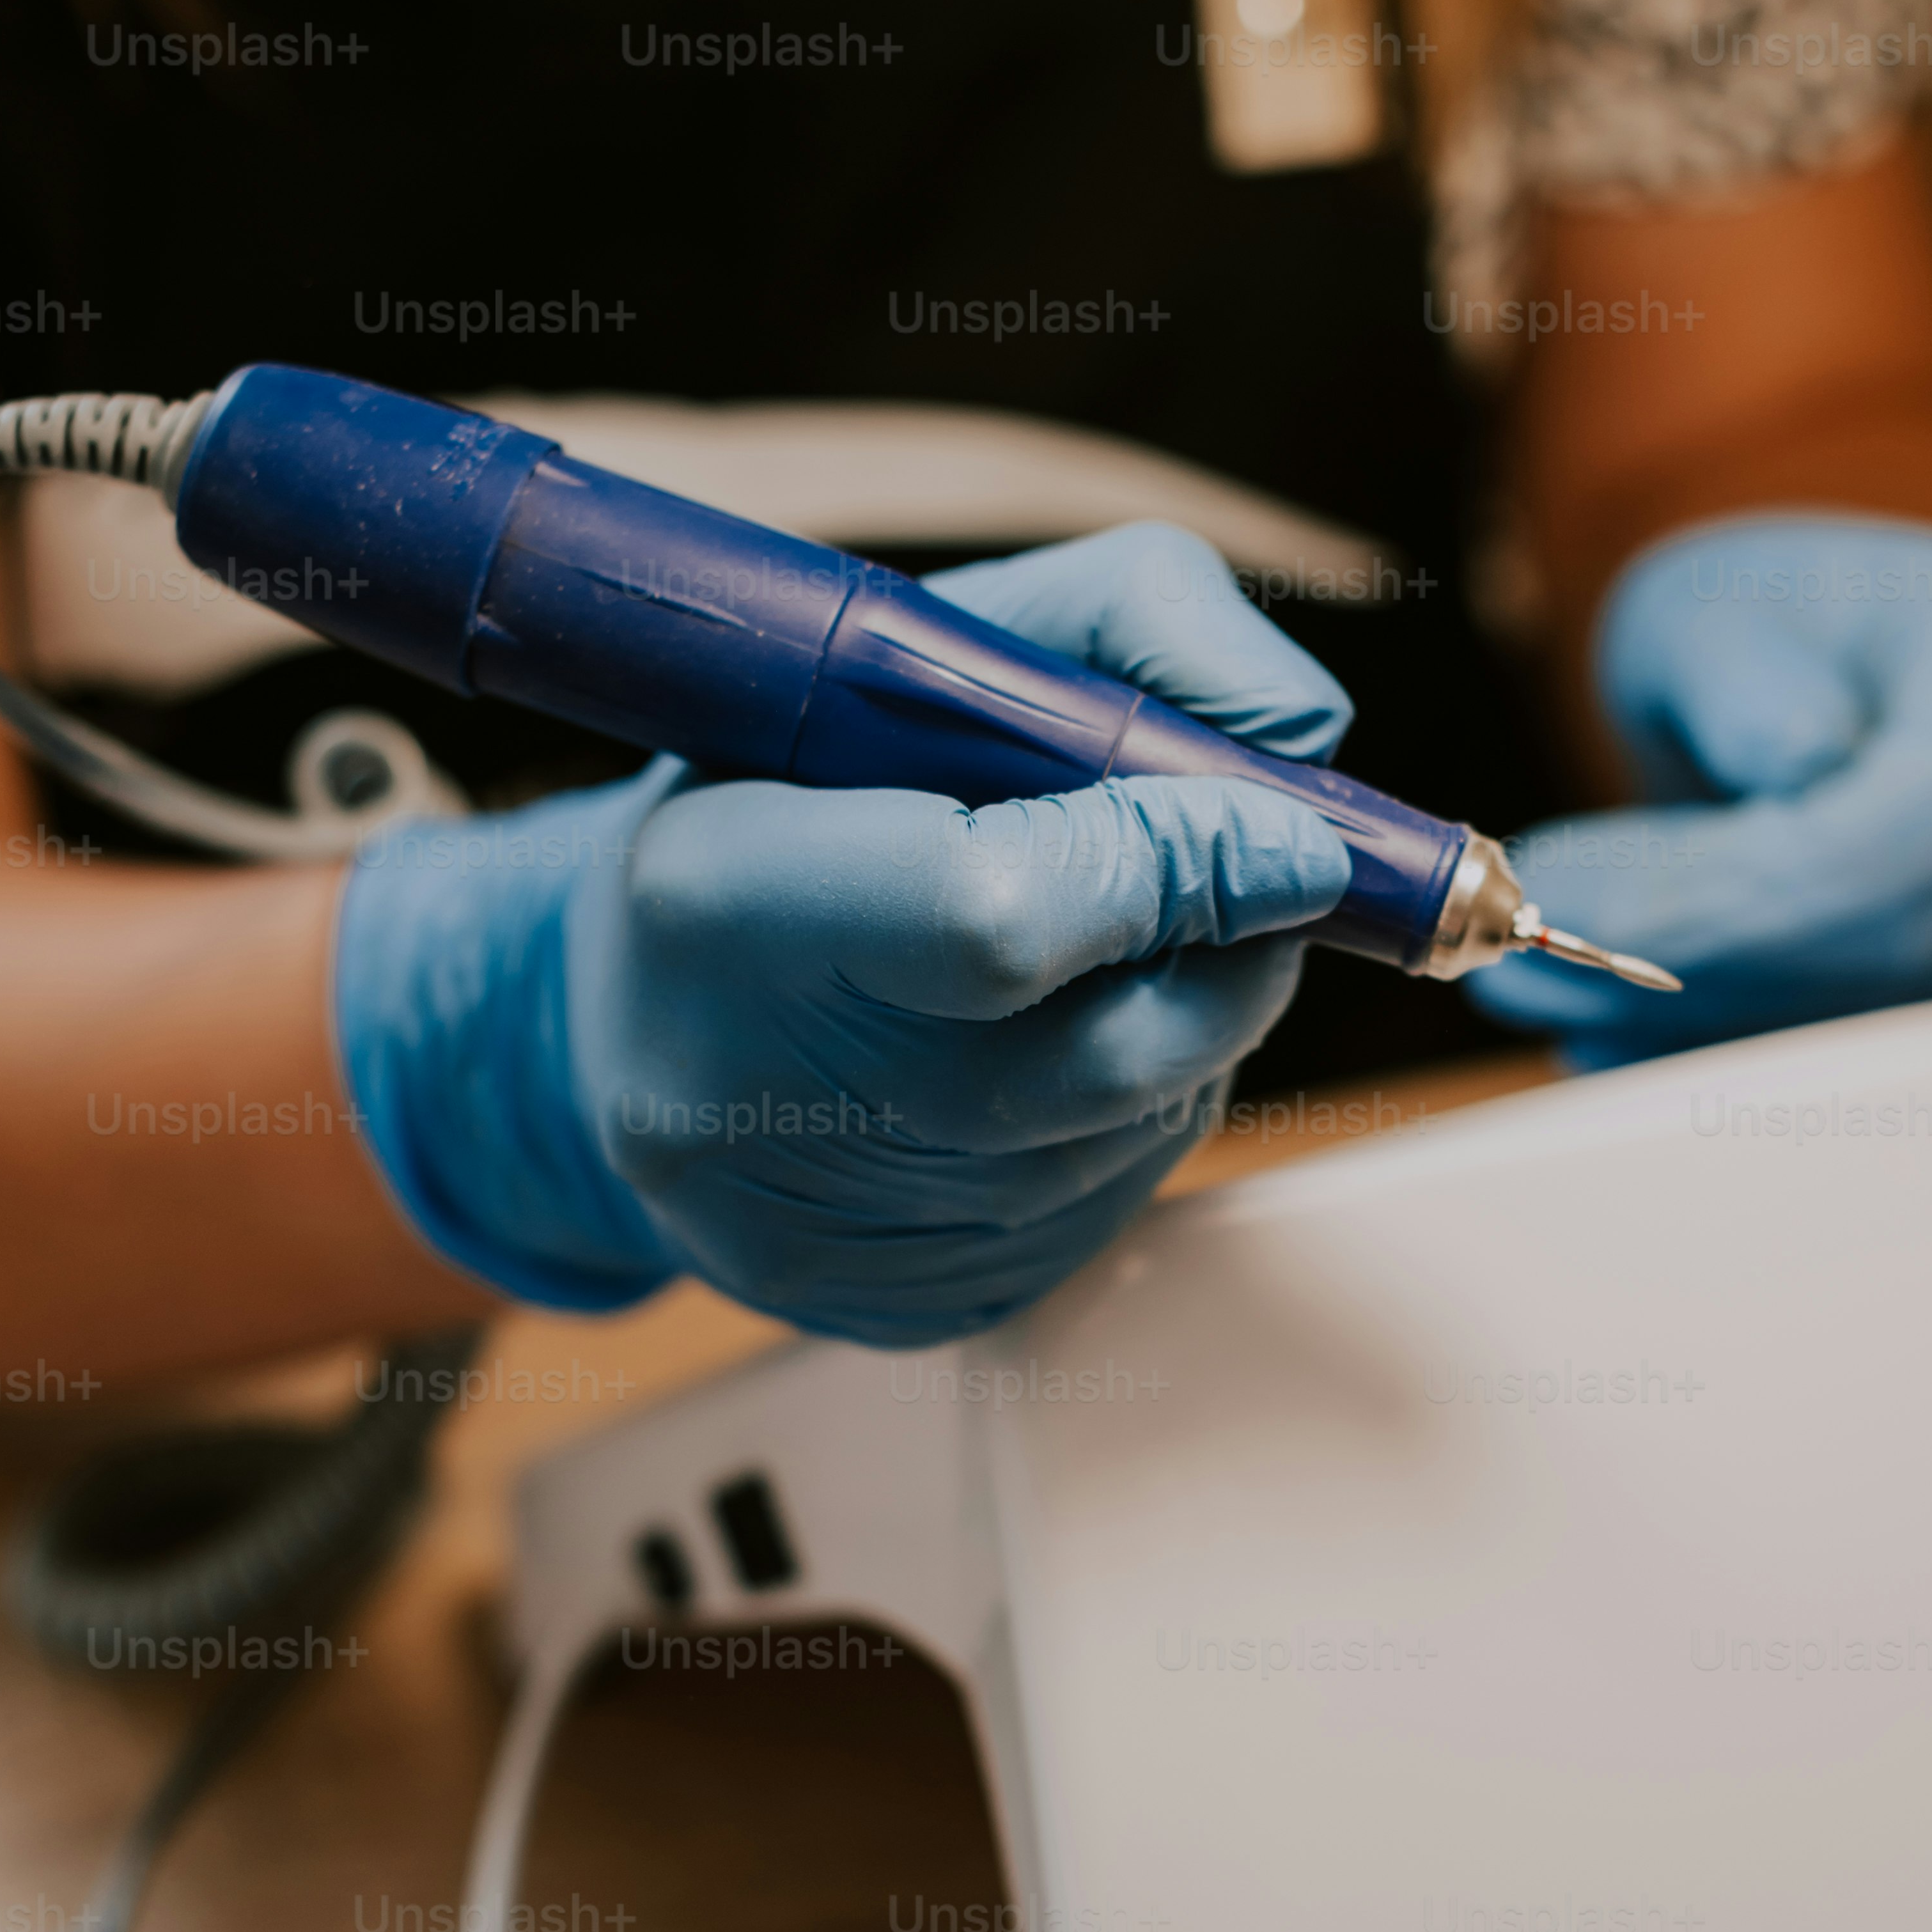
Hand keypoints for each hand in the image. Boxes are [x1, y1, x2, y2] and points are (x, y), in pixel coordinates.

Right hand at [331, 525, 1351, 1342]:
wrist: (626, 1023)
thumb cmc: (787, 800)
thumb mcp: (917, 648)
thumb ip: (1124, 621)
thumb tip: (1305, 722)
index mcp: (725, 903)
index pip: (1002, 915)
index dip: (1181, 861)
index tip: (1286, 822)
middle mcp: (764, 1100)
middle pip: (1120, 1044)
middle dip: (1237, 943)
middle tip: (1249, 868)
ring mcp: (836, 1236)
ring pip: (1146, 1121)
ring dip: (1194, 1016)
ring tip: (1106, 941)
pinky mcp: (906, 1310)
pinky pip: (1111, 1198)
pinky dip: (1138, 1104)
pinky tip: (1053, 1040)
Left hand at [1475, 513, 1931, 1059]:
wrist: (1847, 666)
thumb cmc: (1766, 625)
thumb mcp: (1710, 602)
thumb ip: (1737, 675)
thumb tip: (1789, 766)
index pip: (1916, 820)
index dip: (1752, 897)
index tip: (1578, 912)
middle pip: (1905, 938)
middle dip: (1699, 975)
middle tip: (1522, 981)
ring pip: (1893, 1017)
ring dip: (1705, 1034)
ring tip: (1555, 1008)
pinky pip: (1886, 1046)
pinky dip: (1745, 1057)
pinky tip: (1627, 1046)